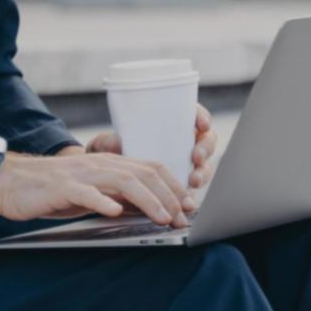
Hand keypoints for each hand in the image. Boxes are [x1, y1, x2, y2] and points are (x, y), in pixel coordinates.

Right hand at [0, 150, 195, 225]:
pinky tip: (115, 212)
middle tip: (182, 217)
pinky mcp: (62, 187)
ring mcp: (82, 174)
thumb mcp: (91, 193)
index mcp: (109, 164)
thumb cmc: (53, 190)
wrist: (12, 182)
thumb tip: (147, 210)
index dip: (173, 185)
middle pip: (143, 174)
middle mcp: (100, 164)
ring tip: (162, 217)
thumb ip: (117, 197)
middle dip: (168, 195)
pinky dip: (103, 201)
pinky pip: (86, 193)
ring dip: (147, 200)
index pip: (150, 168)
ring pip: (122, 181)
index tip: (189, 204)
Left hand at [81, 103, 219, 189]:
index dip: (201, 116)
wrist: (105, 178)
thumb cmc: (109, 153)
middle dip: (205, 148)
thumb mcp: (106, 145)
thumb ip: (109, 143)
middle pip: (205, 139)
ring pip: (204, 164)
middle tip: (196, 157)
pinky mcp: (180, 184)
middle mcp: (181, 141)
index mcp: (169, 122)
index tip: (202, 124)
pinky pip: (193, 186)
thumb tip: (117, 142)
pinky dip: (192, 191)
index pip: (192, 113)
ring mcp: (184, 163)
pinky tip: (188, 198)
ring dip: (203, 172)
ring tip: (193, 181)